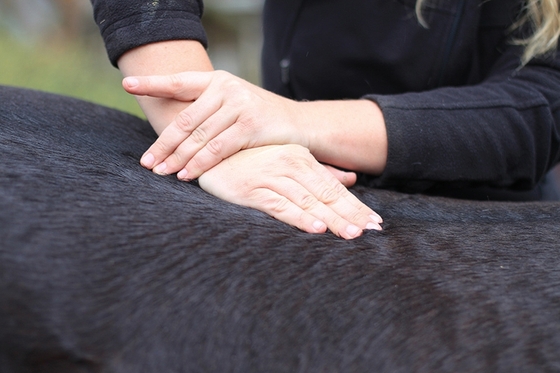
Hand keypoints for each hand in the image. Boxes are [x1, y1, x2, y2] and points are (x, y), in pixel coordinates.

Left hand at [123, 70, 303, 179]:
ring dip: (177, 158)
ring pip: (198, 137)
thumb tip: (172, 134)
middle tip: (146, 161)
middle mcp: (226, 88)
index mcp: (216, 80)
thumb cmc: (259, 117)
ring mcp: (239, 105)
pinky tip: (187, 175)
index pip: (178, 82)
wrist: (299, 123)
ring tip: (161, 172)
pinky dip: (200, 164)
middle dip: (163, 144)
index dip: (152, 83)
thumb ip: (207, 111)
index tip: (127, 85)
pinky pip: (217, 149)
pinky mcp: (250, 125)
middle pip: (185, 120)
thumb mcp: (233, 104)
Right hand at [197, 145, 382, 238]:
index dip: (356, 205)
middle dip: (351, 214)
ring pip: (307, 200)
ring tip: (351, 234)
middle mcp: (289, 165)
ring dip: (331, 218)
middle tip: (372, 231)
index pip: (334, 187)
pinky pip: (279, 205)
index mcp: (301, 158)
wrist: (209, 153)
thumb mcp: (288, 160)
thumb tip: (350, 179)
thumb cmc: (252, 160)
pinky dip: (297, 216)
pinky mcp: (251, 190)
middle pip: (326, 194)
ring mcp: (270, 176)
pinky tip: (314, 227)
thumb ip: (320, 170)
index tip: (376, 223)